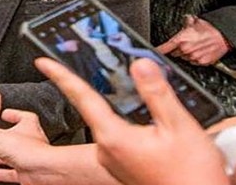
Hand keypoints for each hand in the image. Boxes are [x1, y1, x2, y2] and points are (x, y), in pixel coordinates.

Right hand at [0, 109, 107, 184]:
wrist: (45, 174)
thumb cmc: (29, 151)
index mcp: (27, 126)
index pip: (21, 115)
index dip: (12, 114)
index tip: (4, 113)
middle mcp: (31, 141)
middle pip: (16, 136)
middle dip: (2, 138)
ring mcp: (30, 158)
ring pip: (14, 156)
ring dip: (0, 156)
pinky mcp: (28, 174)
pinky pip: (13, 173)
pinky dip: (2, 173)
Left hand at [37, 57, 228, 184]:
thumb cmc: (191, 175)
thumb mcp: (179, 126)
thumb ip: (157, 92)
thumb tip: (140, 65)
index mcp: (115, 137)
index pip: (81, 98)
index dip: (61, 76)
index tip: (43, 62)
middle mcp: (108, 151)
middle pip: (92, 108)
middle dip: (87, 85)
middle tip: (78, 63)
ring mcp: (116, 160)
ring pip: (106, 122)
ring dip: (108, 102)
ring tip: (114, 83)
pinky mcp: (125, 166)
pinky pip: (117, 134)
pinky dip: (121, 119)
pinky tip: (137, 112)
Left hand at [155, 16, 230, 65]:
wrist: (225, 35)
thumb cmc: (210, 28)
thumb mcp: (194, 21)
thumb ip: (185, 22)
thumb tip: (183, 20)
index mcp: (181, 39)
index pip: (164, 48)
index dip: (157, 51)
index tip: (151, 54)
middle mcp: (185, 49)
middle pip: (174, 53)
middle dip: (177, 49)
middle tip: (185, 43)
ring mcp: (193, 57)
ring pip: (184, 58)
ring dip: (186, 54)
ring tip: (195, 46)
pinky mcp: (201, 62)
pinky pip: (193, 62)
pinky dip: (194, 58)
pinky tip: (199, 51)